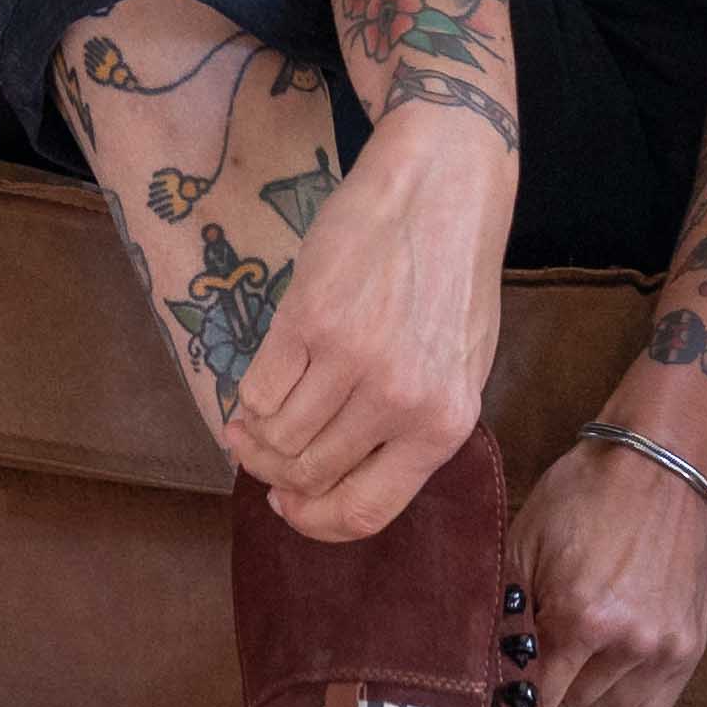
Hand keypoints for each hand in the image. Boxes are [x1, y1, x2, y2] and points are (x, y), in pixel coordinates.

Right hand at [226, 113, 512, 537]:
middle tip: (259, 453)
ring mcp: (353, 361)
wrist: (441, 187)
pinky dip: (248, 397)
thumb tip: (341, 479)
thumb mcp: (459, 367)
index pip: (366, 512)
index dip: (315, 519)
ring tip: (252, 420)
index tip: (289, 504)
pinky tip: (258, 385)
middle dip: (274, 472)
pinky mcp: (310, 319)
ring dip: (253, 437)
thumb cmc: (452, 276)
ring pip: (276, 437)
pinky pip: (258, 390)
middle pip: (309, 474)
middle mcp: (400, 402)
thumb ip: (412, 428)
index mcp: (444, 424)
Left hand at [516, 428, 706, 706]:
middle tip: (551, 651)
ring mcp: (665, 650)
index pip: (539, 696)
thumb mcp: (526, 538)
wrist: (667, 461)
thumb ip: (506, 607)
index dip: (521, 684)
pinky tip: (614, 670)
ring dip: (590, 698)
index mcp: (581, 617)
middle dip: (556, 686)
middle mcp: (628, 644)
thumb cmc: (589, 492)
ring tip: (584, 658)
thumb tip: (489, 664)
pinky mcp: (692, 648)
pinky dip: (626, 704)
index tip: (517, 668)